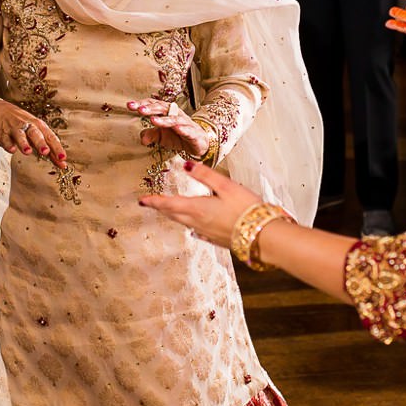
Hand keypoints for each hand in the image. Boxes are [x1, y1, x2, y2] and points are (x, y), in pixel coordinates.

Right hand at [0, 98, 67, 165]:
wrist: (0, 111)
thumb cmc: (23, 124)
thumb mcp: (38, 134)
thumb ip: (50, 151)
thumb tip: (62, 164)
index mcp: (39, 126)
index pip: (50, 137)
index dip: (57, 148)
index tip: (62, 158)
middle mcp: (28, 126)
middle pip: (36, 134)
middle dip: (41, 143)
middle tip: (46, 151)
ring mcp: (15, 128)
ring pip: (20, 135)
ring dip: (24, 143)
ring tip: (27, 151)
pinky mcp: (2, 133)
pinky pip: (5, 139)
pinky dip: (8, 144)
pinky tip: (12, 149)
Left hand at [125, 97, 209, 158]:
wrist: (198, 143)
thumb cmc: (178, 135)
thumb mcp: (161, 137)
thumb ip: (150, 135)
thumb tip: (142, 139)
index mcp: (166, 112)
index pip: (152, 105)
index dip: (142, 104)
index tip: (129, 105)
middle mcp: (175, 114)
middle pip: (162, 108)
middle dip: (151, 108)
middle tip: (139, 110)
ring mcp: (184, 123)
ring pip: (174, 119)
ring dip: (163, 119)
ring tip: (153, 120)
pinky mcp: (193, 132)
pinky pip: (187, 130)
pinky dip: (182, 129)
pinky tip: (177, 128)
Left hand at [139, 158, 262, 248]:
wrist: (263, 236)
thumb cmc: (246, 209)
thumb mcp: (226, 186)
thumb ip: (205, 175)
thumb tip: (185, 165)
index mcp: (198, 208)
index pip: (170, 204)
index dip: (155, 201)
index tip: (142, 200)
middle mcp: (199, 223)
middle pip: (174, 215)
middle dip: (162, 209)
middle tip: (152, 204)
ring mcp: (207, 233)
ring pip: (185, 223)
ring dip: (174, 217)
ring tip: (169, 211)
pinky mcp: (217, 240)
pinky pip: (198, 233)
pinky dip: (192, 226)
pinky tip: (195, 228)